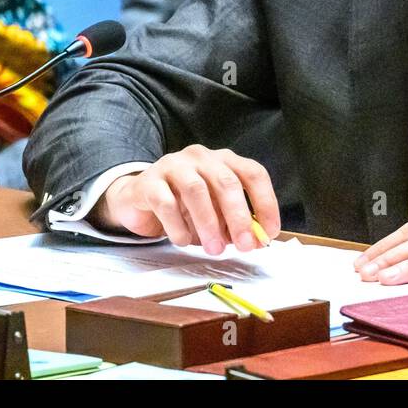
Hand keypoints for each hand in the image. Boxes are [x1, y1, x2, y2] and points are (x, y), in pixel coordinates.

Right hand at [91, 145, 280, 253]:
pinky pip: (166, 202)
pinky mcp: (149, 181)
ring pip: (196, 190)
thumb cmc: (184, 206)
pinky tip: (182, 240)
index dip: (265, 202)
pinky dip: (178, 226)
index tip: (269, 232)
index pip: (252, 173)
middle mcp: (201, 157)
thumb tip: (257, 241)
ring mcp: (174, 165)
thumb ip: (234, 225)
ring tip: (214, 249)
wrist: (138, 199)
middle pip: (226, 182)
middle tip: (244, 245)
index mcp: (223, 161)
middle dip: (239, 217)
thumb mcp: (215, 215)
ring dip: (209, 223)